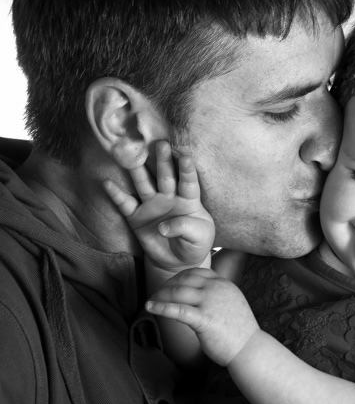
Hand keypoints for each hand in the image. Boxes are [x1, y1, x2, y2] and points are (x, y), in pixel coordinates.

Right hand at [104, 140, 214, 273]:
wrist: (177, 260)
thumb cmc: (194, 243)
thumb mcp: (199, 237)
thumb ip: (185, 228)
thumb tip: (163, 227)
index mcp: (189, 199)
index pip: (189, 182)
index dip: (187, 170)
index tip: (185, 156)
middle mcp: (169, 196)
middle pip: (166, 176)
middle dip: (163, 160)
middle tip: (161, 144)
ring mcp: (152, 204)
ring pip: (144, 183)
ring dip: (138, 170)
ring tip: (131, 155)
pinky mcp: (136, 216)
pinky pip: (125, 203)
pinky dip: (115, 194)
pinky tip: (106, 183)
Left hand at [146, 268, 259, 365]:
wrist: (249, 348)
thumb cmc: (239, 330)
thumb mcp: (231, 303)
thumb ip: (216, 295)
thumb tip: (196, 295)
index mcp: (223, 284)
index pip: (196, 272)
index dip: (178, 277)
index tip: (169, 285)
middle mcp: (216, 289)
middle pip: (183, 280)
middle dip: (166, 285)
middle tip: (156, 294)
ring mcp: (210, 303)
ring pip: (178, 292)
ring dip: (160, 296)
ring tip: (150, 301)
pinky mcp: (204, 319)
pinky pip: (177, 310)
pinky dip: (161, 307)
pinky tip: (150, 307)